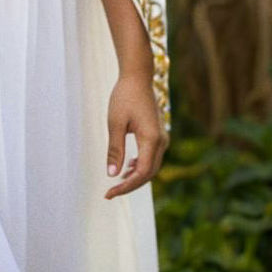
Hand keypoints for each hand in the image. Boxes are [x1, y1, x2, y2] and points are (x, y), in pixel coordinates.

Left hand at [104, 71, 169, 199]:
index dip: (125, 187)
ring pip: (152, 167)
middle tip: (110, 192)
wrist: (138, 77)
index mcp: (151, 139)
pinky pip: (152, 157)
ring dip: (136, 177)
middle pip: (148, 174)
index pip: (141, 173)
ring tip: (117, 183)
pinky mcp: (159, 135)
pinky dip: (140, 166)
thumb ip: (114, 150)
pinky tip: (127, 167)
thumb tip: (112, 175)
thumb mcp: (115, 123)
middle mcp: (161, 141)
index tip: (109, 193)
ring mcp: (162, 138)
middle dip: (130, 185)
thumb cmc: (124, 97)